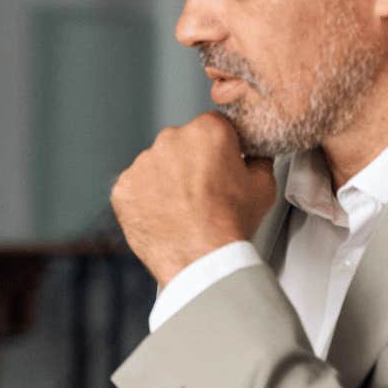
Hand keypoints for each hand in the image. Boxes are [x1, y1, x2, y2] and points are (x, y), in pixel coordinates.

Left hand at [111, 112, 276, 285]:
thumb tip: (255, 155)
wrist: (201, 261)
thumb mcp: (263, 185)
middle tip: (203, 193)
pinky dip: (145, 200)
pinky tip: (163, 216)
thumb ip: (258, 159)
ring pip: (156, 165)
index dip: (218, 149)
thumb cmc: (231, 225)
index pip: (212, 127)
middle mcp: (171, 139)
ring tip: (183, 209)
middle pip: (181, 143)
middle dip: (189, 163)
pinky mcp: (123, 187)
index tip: (219, 166)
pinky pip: (135, 187)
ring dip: (166, 180)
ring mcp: (143, 163)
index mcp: (207, 131)